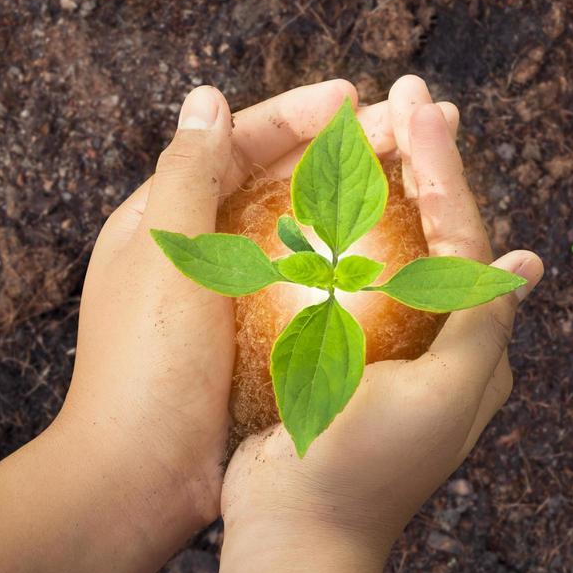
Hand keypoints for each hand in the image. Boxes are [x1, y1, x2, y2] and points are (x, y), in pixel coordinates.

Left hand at [56, 77, 422, 528]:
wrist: (145, 476)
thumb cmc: (145, 364)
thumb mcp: (164, 255)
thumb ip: (188, 171)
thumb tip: (209, 96)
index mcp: (169, 217)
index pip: (242, 142)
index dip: (301, 114)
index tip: (358, 100)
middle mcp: (208, 248)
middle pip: (288, 179)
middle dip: (353, 149)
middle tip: (417, 128)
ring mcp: (243, 295)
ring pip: (314, 228)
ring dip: (368, 200)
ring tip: (427, 181)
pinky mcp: (271, 338)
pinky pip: (325, 283)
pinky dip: (365, 260)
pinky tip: (412, 256)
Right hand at [217, 87, 543, 558]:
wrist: (296, 536)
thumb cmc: (367, 467)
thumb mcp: (445, 396)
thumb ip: (483, 324)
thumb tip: (527, 262)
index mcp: (473, 349)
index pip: (465, 238)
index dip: (446, 169)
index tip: (422, 107)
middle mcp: (440, 341)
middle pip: (436, 231)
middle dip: (425, 160)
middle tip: (407, 91)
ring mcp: (388, 346)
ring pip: (393, 245)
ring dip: (388, 182)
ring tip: (377, 121)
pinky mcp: (339, 354)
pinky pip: (346, 276)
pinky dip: (341, 227)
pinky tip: (324, 190)